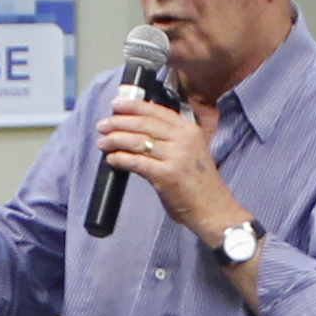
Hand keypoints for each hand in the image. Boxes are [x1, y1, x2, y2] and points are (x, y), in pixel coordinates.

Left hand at [98, 95, 242, 247]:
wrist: (214, 210)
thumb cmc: (199, 184)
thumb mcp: (189, 152)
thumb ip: (170, 140)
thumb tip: (136, 131)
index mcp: (190, 130)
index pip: (156, 111)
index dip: (132, 106)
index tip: (115, 104)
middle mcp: (184, 139)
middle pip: (144, 123)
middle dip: (118, 122)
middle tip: (102, 125)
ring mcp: (176, 156)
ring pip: (137, 141)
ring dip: (115, 140)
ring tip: (102, 142)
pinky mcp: (167, 175)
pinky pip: (136, 162)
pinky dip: (120, 159)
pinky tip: (111, 159)